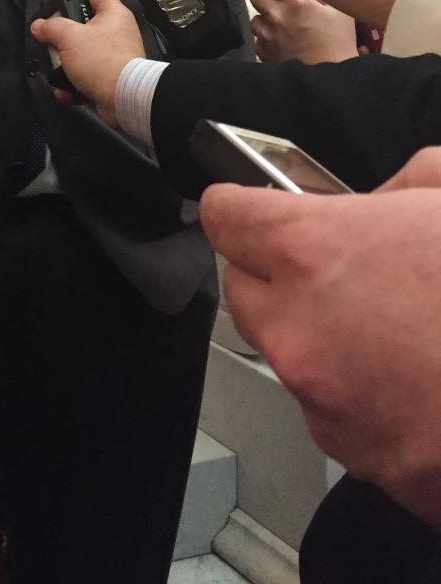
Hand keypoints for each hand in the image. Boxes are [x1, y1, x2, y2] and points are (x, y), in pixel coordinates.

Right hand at [30, 0, 144, 126]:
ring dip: (66, 64)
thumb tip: (39, 25)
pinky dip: (75, 84)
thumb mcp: (69, 37)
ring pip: (85, 54)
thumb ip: (51, 27)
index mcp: (114, 14)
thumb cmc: (100, 59)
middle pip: (87, 25)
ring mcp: (116, 56)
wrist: (124, 97)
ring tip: (55, 69)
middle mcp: (118, 32)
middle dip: (65, 35)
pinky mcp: (112, 78)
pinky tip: (65, 90)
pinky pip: (89, 76)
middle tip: (51, 37)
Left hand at [200, 150, 440, 527]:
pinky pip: (335, 414)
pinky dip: (362, 397)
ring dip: (323, 340)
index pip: (225, 215)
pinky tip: (419, 382)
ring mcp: (322, 399)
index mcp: (311, 249)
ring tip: (401, 332)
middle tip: (346, 271)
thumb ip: (399, 185)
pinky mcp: (357, 458)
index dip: (243, 207)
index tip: (258, 208)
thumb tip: (375, 200)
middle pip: (244, 290)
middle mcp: (296, 327)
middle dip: (280, 276)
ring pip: (289, 356)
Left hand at [249, 0, 358, 64]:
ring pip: (255, 17)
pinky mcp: (262, 51)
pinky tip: (281, 42)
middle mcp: (276, 15)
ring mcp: (267, 35)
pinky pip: (258, 38)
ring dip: (265, 18)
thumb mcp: (340, 14)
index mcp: (296, 2)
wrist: (327, 78)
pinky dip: (267, 38)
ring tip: (280, 25)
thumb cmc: (338, 44)